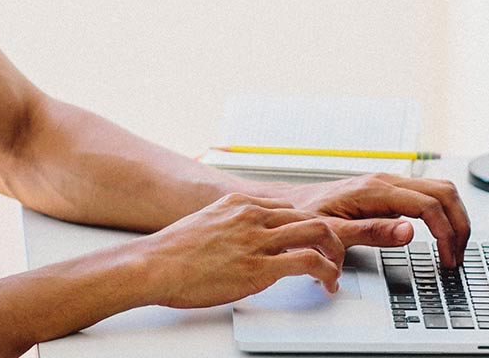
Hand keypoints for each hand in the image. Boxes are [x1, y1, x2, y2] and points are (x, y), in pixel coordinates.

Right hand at [133, 192, 345, 309]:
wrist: (154, 266)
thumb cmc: (173, 253)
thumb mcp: (206, 226)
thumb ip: (231, 229)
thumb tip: (245, 244)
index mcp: (239, 204)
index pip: (289, 208)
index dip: (305, 227)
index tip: (311, 242)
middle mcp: (252, 215)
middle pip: (310, 216)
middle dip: (329, 238)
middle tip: (333, 257)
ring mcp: (257, 239)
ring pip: (318, 232)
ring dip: (335, 254)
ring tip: (334, 272)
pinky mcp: (259, 266)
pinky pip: (309, 262)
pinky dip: (327, 272)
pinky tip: (327, 283)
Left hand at [281, 174, 470, 266]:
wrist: (291, 205)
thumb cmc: (307, 217)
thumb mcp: (334, 231)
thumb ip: (372, 232)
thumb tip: (410, 231)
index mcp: (376, 189)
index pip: (429, 205)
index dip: (446, 233)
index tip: (447, 260)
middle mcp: (386, 181)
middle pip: (444, 191)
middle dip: (459, 224)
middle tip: (457, 257)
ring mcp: (389, 184)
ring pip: (440, 190)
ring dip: (454, 217)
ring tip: (454, 249)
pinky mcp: (389, 192)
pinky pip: (428, 195)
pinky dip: (442, 214)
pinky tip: (440, 236)